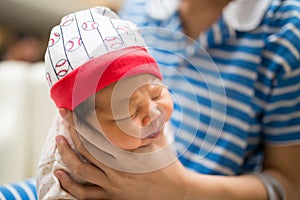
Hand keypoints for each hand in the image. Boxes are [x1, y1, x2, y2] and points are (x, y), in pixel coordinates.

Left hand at [55, 108, 188, 199]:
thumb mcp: (158, 140)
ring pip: (82, 170)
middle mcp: (117, 171)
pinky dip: (70, 186)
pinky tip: (60, 174)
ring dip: (66, 155)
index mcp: (128, 154)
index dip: (81, 121)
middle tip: (63, 117)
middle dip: (71, 131)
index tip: (70, 110)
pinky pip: (86, 195)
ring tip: (58, 141)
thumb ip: (146, 124)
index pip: (98, 134)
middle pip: (86, 149)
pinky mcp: (112, 197)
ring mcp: (113, 186)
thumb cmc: (167, 164)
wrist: (175, 191)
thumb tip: (141, 103)